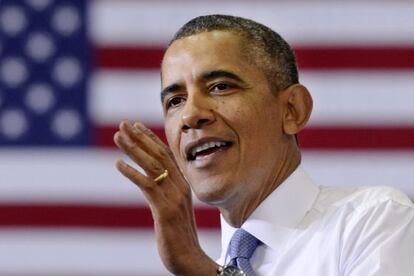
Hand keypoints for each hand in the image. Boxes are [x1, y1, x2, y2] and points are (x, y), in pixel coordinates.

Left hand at [114, 120, 217, 274]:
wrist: (190, 260)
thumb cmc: (179, 237)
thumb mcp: (173, 209)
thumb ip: (166, 193)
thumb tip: (154, 182)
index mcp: (182, 185)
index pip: (166, 156)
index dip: (151, 139)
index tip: (137, 126)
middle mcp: (180, 187)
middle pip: (159, 155)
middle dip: (140, 138)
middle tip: (123, 123)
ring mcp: (174, 198)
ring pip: (152, 166)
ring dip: (133, 149)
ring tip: (117, 137)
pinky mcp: (165, 210)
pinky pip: (148, 186)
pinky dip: (132, 173)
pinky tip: (118, 164)